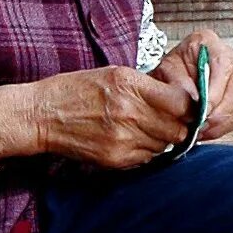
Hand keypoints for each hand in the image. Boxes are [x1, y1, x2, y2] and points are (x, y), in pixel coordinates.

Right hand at [0, 64, 194, 169]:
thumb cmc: (76, 90)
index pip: (182, 102)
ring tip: (145, 129)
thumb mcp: (113, 74)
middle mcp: (130, 112)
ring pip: (165, 145)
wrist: (42, 116)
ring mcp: (123, 138)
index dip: (190, 106)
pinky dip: (146, 151)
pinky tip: (132, 140)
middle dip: (180, 125)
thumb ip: (148, 86)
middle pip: (178, 128)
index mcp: (130, 85)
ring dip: (162, 139)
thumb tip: (180, 99)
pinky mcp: (116, 158)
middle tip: (170, 121)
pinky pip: (147, 158)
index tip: (188, 107)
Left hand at [151, 28, 232, 142]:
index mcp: (208, 42)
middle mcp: (229, 57)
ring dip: (224, 121)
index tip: (204, 109)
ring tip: (204, 130)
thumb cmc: (168, 72)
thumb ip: (178, 82)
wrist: (170, 80)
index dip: (216, 90)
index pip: (222, 64)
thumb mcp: (165, 71)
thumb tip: (195, 100)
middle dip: (222, 110)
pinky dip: (226, 126)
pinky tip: (209, 130)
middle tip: (203, 125)